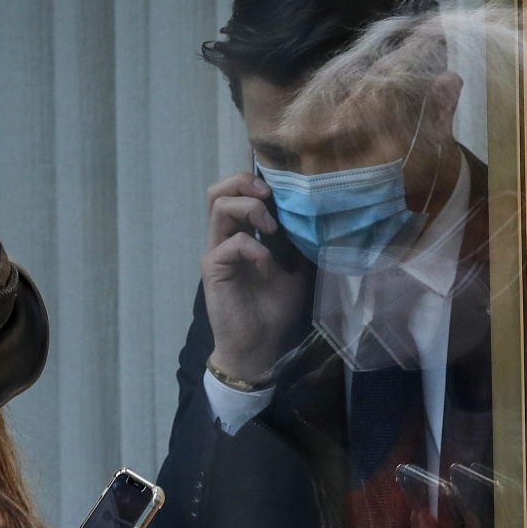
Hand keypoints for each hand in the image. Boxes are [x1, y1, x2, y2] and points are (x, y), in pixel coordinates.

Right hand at [202, 171, 307, 383]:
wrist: (259, 345)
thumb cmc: (274, 309)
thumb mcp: (296, 269)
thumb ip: (295, 242)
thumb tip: (313, 216)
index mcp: (241, 234)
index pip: (237, 192)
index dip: (256, 182)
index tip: (284, 193)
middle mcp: (224, 238)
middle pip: (218, 190)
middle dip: (244, 182)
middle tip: (270, 197)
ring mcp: (216, 251)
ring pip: (220, 205)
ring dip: (251, 210)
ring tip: (272, 230)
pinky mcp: (212, 268)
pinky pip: (232, 242)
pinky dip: (256, 250)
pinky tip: (269, 269)